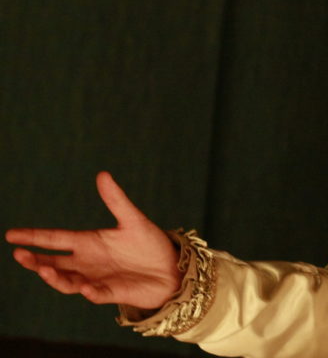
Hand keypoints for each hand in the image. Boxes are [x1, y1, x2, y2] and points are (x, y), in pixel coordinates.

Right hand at [6, 171, 181, 309]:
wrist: (171, 268)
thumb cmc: (149, 244)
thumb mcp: (132, 219)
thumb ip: (116, 200)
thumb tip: (102, 174)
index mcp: (88, 243)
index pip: (54, 240)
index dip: (34, 237)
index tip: (11, 234)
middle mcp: (86, 262)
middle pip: (52, 263)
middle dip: (35, 261)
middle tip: (19, 254)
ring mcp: (96, 279)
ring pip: (66, 282)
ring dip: (55, 278)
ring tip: (44, 270)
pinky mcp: (111, 293)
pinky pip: (96, 294)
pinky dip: (90, 291)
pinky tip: (86, 287)